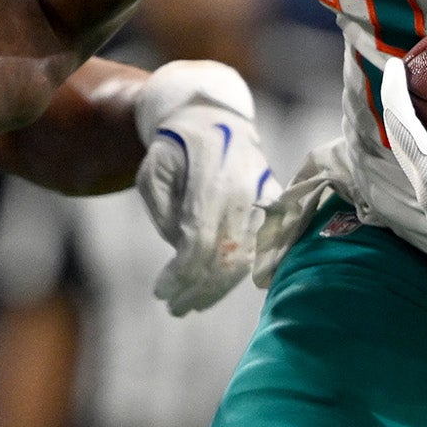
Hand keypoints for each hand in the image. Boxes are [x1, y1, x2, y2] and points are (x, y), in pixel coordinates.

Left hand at [133, 60, 272, 314]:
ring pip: (245, 257)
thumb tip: (180, 248)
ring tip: (191, 305)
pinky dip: (239, 274)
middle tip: (174, 308)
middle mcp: (245, 190)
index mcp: (213, 178)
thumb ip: (163, 211)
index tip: (160, 292)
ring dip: (217, 289)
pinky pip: (260, 248)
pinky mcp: (273, 205)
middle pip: (224, 256)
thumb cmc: (175, 147)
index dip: (180, 273)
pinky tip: (216, 290)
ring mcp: (264, 198)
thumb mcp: (152, 171)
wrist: (215, 117)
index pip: (199, 241)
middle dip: (197, 289)